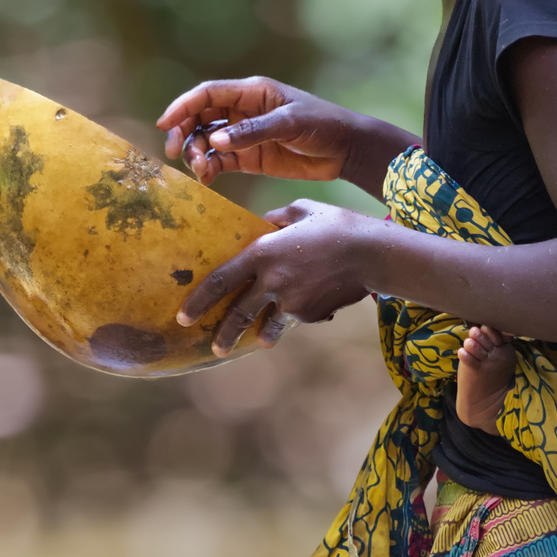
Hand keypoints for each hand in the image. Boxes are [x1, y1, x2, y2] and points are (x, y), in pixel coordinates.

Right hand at [155, 77, 361, 184]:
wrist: (346, 150)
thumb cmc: (323, 124)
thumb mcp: (290, 123)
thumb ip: (253, 131)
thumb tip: (215, 142)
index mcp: (252, 92)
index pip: (208, 94)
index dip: (183, 106)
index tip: (165, 123)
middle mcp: (243, 111)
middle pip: (200, 117)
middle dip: (184, 132)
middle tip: (176, 152)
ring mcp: (244, 135)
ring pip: (206, 141)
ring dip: (196, 154)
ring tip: (200, 170)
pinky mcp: (250, 157)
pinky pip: (220, 161)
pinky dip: (209, 169)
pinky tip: (206, 179)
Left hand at [176, 199, 384, 355]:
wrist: (373, 253)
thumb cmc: (337, 224)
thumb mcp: (302, 210)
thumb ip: (277, 219)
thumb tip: (264, 223)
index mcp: (263, 252)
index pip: (220, 281)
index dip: (198, 301)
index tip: (183, 317)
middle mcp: (271, 281)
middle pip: (237, 313)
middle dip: (223, 334)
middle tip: (214, 346)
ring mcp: (291, 302)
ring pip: (267, 323)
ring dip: (257, 335)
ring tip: (255, 341)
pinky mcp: (310, 315)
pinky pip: (297, 317)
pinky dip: (296, 315)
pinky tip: (306, 308)